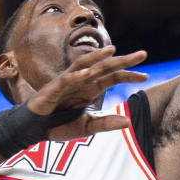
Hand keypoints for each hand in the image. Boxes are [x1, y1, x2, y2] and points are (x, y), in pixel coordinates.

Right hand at [27, 45, 147, 138]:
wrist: (34, 129)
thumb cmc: (59, 125)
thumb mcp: (87, 127)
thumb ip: (106, 124)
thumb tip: (128, 122)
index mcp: (90, 88)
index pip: (113, 77)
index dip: (129, 75)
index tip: (145, 76)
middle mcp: (81, 81)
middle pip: (105, 66)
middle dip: (123, 60)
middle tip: (143, 54)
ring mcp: (67, 82)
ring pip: (85, 65)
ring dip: (98, 57)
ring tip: (113, 50)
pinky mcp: (53, 88)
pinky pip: (66, 80)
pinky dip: (76, 76)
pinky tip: (88, 73)